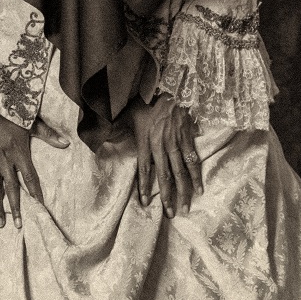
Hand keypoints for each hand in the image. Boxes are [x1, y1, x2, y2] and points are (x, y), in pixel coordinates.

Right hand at [0, 111, 68, 228]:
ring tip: (0, 224)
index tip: (40, 207)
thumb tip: (66, 143)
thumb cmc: (9, 111)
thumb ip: (48, 134)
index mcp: (19, 152)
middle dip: (16, 207)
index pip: (30, 177)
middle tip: (18, 226)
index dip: (36, 192)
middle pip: (12, 188)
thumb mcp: (30, 121)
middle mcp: (5, 160)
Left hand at [124, 93, 202, 217]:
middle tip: (171, 214)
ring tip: (185, 207)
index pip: (145, 168)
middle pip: (165, 175)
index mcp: (145, 139)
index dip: (145, 187)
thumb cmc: (146, 99)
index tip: (145, 203)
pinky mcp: (187, 137)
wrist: (169, 85)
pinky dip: (196, 175)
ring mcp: (176, 142)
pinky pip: (193, 159)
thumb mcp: (127, 113)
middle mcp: (161, 144)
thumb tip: (100, 138)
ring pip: (180, 171)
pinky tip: (200, 188)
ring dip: (184, 191)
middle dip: (168, 196)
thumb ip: (115, 127)